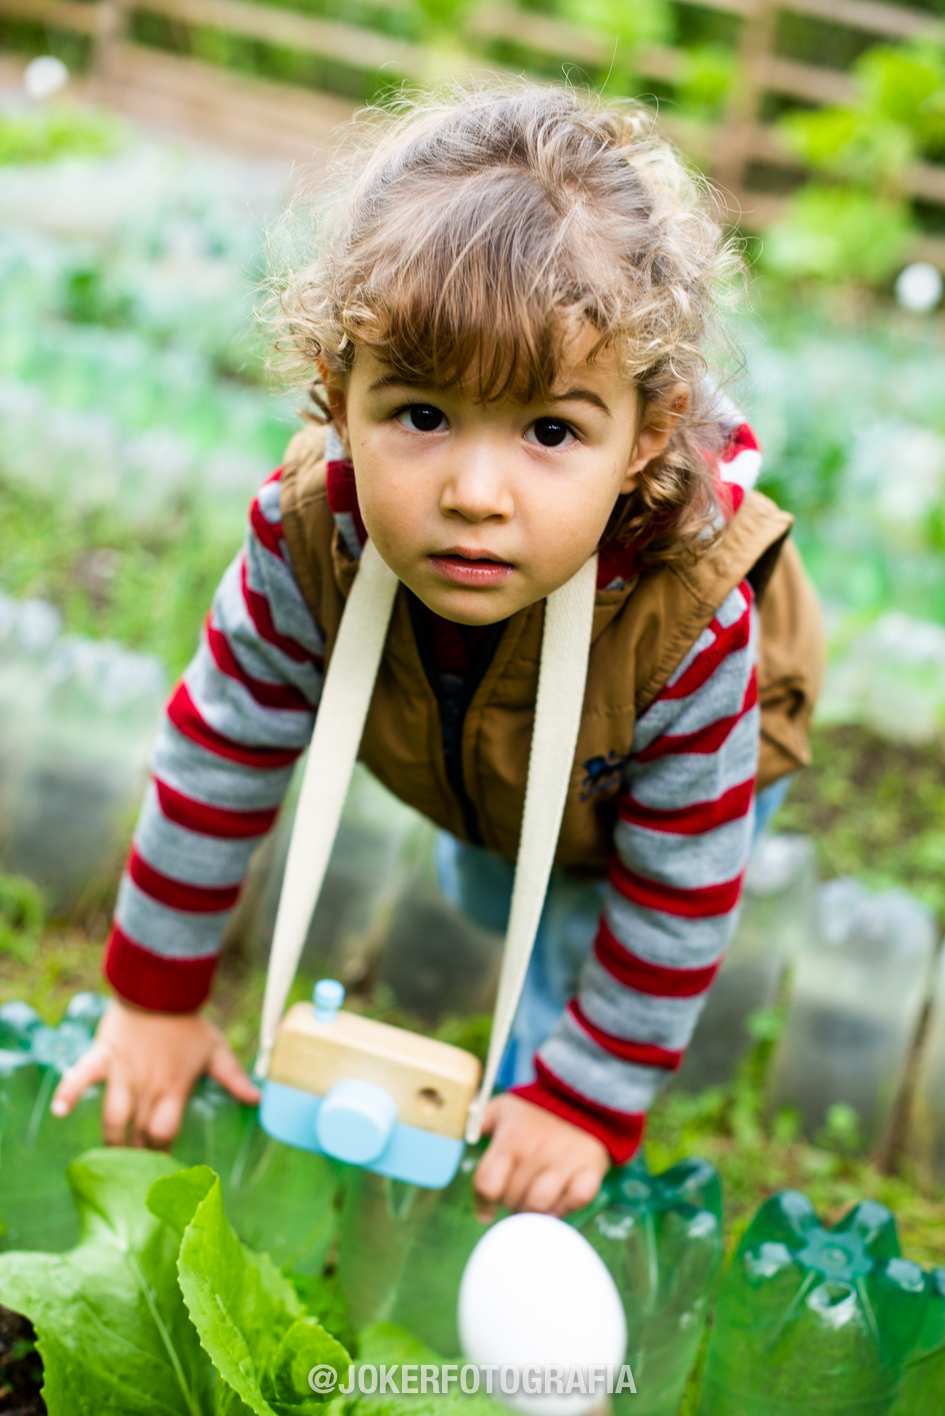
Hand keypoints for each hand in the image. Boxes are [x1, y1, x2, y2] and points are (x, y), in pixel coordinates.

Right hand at [51, 998, 259, 1148]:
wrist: (162, 989)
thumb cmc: (188, 1022)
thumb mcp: (216, 1049)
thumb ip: (234, 1077)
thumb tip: (257, 1099)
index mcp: (174, 1087)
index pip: (165, 1132)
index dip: (161, 1150)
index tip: (161, 1163)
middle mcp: (148, 1086)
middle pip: (139, 1131)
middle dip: (136, 1153)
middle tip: (134, 1168)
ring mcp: (124, 1072)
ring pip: (114, 1116)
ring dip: (110, 1138)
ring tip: (108, 1156)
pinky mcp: (104, 1056)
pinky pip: (82, 1076)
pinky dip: (69, 1092)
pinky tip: (60, 1111)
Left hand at [473, 1093, 608, 1216]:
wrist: (580, 1093)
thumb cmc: (534, 1108)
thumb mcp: (501, 1108)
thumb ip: (480, 1123)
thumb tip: (466, 1139)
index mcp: (511, 1139)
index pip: (487, 1185)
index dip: (482, 1203)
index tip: (485, 1210)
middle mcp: (536, 1151)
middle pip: (512, 1199)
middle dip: (509, 1202)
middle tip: (515, 1196)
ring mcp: (565, 1160)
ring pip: (540, 1206)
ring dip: (533, 1211)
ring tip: (533, 1203)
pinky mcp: (591, 1167)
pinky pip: (577, 1200)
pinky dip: (566, 1207)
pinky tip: (559, 1201)